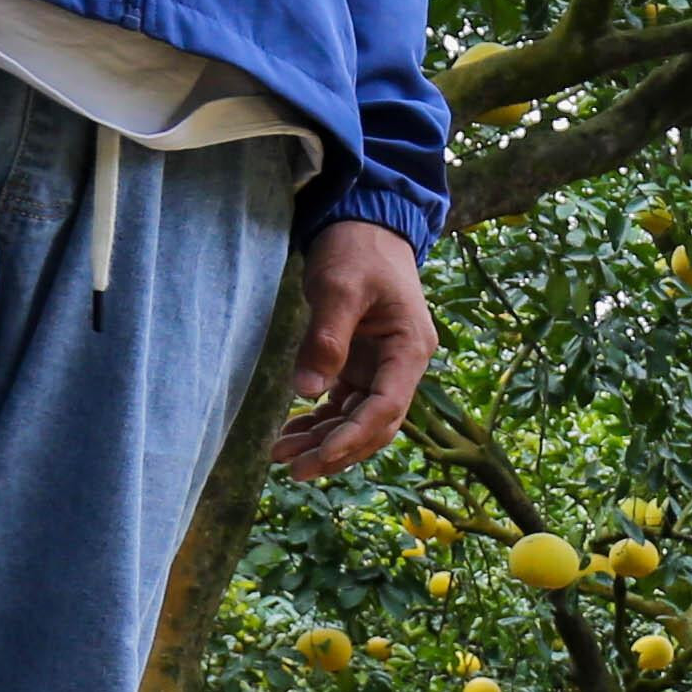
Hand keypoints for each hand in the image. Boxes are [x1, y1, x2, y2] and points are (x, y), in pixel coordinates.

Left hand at [272, 216, 433, 474]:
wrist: (364, 222)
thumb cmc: (358, 249)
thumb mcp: (339, 288)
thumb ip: (325, 340)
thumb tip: (307, 393)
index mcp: (410, 350)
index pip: (386, 409)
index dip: (352, 438)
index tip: (316, 458)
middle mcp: (401, 366)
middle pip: (376, 425)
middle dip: (336, 450)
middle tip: (292, 468)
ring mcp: (382, 367)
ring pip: (358, 419)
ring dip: (325, 440)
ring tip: (282, 454)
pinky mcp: (362, 363)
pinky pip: (344, 404)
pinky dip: (320, 421)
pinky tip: (292, 431)